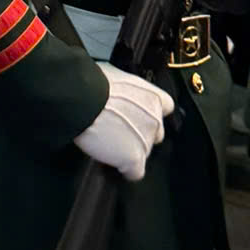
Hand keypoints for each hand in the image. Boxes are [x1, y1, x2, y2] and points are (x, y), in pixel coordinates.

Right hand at [73, 66, 173, 181]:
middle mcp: (155, 119)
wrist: (83, 99)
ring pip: (144, 152)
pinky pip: (135, 172)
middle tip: (119, 129)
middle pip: (154, 133)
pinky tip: (115, 164)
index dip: (150, 112)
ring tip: (110, 144)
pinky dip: (126, 171)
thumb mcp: (116, 76)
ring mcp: (146, 140)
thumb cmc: (93, 84)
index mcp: (153, 97)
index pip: (165, 108)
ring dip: (130, 150)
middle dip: (139, 132)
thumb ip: (127, 89)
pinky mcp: (133, 158)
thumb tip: (118, 91)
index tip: (138, 115)